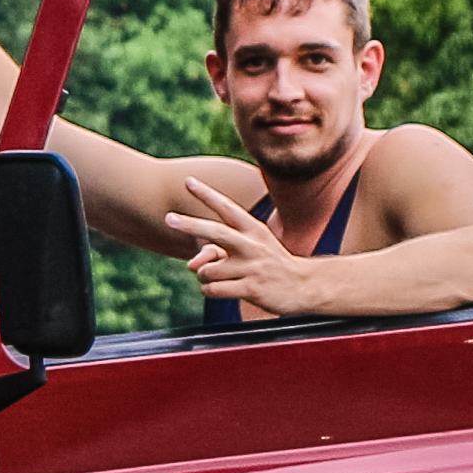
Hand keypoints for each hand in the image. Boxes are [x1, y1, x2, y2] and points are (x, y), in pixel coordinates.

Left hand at [163, 181, 320, 318]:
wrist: (304, 285)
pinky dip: (210, 291)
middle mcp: (252, 245)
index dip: (206, 194)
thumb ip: (221, 250)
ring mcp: (252, 267)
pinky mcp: (251, 288)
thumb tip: (190, 265)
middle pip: (215, 232)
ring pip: (207, 270)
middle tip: (168, 217)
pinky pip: (214, 290)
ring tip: (220, 278)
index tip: (188, 181)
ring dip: (204, 276)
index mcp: (253, 230)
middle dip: (190, 224)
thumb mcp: (254, 247)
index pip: (227, 208)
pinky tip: (222, 290)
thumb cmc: (271, 263)